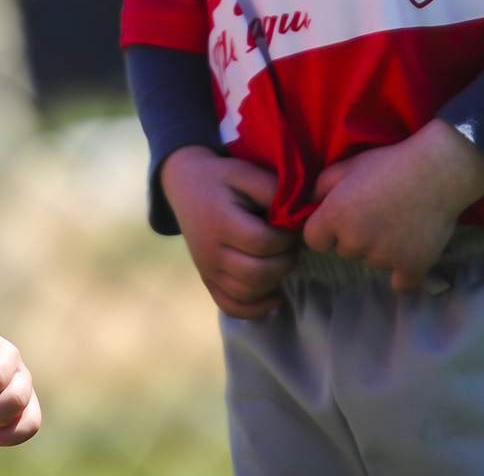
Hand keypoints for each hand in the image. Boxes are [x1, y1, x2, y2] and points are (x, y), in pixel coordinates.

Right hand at [160, 147, 298, 318]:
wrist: (184, 183)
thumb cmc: (220, 177)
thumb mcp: (247, 173)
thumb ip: (274, 192)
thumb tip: (300, 218)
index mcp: (219, 223)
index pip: (263, 244)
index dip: (287, 239)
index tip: (293, 227)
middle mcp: (210, 251)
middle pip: (257, 274)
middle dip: (285, 261)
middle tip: (290, 244)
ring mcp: (206, 269)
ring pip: (248, 292)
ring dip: (274, 280)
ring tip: (280, 258)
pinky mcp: (207, 278)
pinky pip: (230, 305)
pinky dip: (255, 309)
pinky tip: (275, 298)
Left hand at [303, 120, 483, 292]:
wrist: (437, 171)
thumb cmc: (389, 163)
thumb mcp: (347, 165)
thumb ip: (321, 187)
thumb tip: (310, 205)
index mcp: (335, 216)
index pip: (314, 240)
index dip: (325, 230)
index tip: (341, 220)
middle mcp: (355, 241)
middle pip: (345, 251)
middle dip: (355, 237)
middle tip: (377, 214)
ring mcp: (384, 257)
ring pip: (373, 262)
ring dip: (382, 250)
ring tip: (400, 223)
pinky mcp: (412, 267)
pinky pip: (400, 284)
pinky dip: (404, 273)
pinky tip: (409, 256)